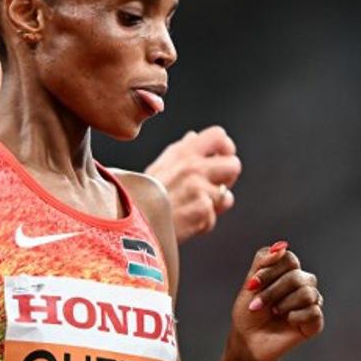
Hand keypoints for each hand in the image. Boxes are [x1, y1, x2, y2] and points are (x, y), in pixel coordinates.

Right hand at [144, 126, 241, 242]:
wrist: (127, 224)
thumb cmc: (140, 196)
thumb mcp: (157, 166)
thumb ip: (180, 151)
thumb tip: (193, 136)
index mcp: (182, 152)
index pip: (219, 136)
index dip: (224, 149)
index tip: (218, 160)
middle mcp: (193, 167)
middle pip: (234, 165)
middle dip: (226, 179)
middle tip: (211, 188)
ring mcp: (199, 189)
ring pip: (226, 196)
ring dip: (212, 207)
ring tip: (191, 209)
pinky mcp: (202, 211)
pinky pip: (212, 219)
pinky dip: (201, 224)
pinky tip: (183, 223)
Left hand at [228, 243, 323, 360]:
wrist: (248, 341)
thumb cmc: (249, 313)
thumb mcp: (250, 284)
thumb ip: (264, 262)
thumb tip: (281, 245)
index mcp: (287, 272)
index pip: (289, 259)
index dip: (270, 271)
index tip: (251, 285)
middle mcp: (302, 284)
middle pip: (296, 276)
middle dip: (272, 291)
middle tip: (256, 306)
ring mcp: (311, 302)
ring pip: (307, 293)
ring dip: (283, 304)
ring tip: (273, 314)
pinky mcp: (315, 321)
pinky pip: (313, 311)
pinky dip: (295, 316)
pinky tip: (287, 322)